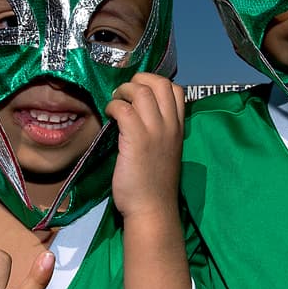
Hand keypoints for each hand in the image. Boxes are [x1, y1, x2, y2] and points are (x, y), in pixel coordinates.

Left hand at [105, 72, 184, 219]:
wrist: (152, 208)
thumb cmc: (155, 184)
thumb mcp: (166, 152)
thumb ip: (160, 132)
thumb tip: (138, 115)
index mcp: (179, 128)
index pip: (176, 89)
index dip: (155, 83)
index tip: (139, 93)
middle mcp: (170, 125)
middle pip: (160, 83)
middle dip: (138, 80)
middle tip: (124, 93)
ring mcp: (155, 131)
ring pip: (141, 91)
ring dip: (123, 91)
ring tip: (115, 102)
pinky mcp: (136, 139)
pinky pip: (123, 109)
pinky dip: (113, 106)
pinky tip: (109, 115)